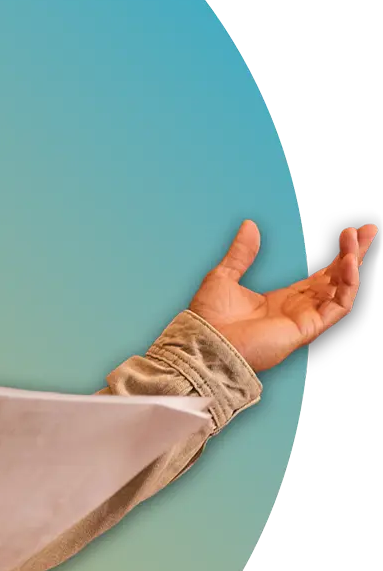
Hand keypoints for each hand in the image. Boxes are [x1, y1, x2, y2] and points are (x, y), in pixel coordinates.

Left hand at [188, 220, 376, 373]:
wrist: (205, 344)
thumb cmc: (210, 321)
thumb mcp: (224, 276)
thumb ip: (241, 252)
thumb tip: (249, 226)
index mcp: (282, 299)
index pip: (320, 275)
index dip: (336, 255)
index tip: (349, 233)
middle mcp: (299, 309)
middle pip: (337, 279)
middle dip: (355, 254)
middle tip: (369, 231)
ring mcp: (305, 319)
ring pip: (342, 289)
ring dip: (353, 263)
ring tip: (357, 239)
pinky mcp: (308, 328)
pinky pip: (338, 305)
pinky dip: (348, 284)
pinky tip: (350, 264)